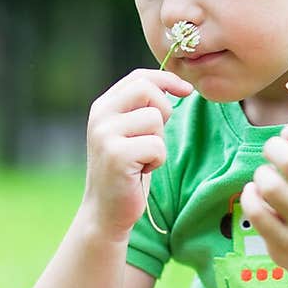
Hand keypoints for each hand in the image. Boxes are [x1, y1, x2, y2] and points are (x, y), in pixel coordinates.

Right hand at [83, 68, 193, 240]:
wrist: (106, 211)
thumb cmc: (127, 171)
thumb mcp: (130, 132)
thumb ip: (142, 108)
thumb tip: (177, 85)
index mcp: (103, 106)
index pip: (139, 77)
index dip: (167, 79)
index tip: (186, 91)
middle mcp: (100, 116)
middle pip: (147, 90)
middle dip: (164, 110)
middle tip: (156, 136)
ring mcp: (105, 135)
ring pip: (155, 120)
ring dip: (159, 142)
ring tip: (144, 159)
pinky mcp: (116, 156)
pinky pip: (157, 146)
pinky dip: (157, 160)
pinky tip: (142, 171)